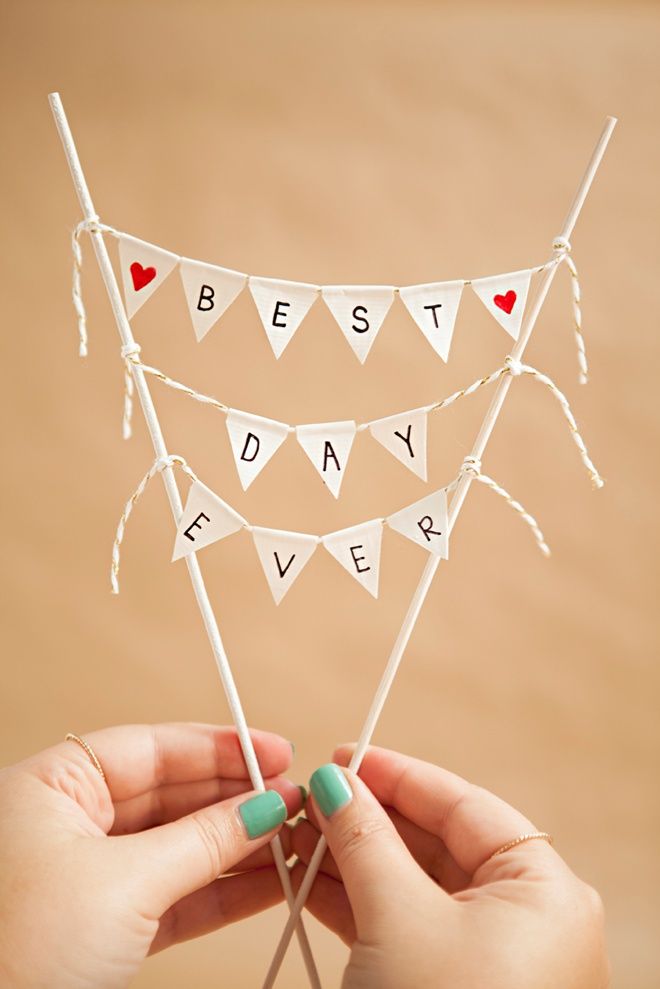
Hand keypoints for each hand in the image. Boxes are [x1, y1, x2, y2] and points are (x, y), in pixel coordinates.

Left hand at [0, 723, 302, 987]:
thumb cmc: (14, 953)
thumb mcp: (121, 884)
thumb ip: (201, 841)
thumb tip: (263, 808)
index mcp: (51, 787)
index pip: (150, 748)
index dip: (219, 748)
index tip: (274, 752)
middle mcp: (67, 824)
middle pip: (169, 796)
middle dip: (234, 800)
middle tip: (292, 799)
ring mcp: (86, 878)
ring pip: (177, 849)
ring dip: (236, 848)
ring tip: (292, 839)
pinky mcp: (103, 928)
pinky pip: (172, 897)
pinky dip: (220, 892)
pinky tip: (266, 882)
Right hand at [293, 746, 608, 988]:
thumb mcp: (398, 919)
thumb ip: (366, 840)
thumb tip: (337, 783)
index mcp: (543, 887)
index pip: (463, 804)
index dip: (399, 775)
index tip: (344, 755)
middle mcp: (527, 916)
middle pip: (437, 842)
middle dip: (369, 819)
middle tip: (313, 797)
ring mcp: (492, 955)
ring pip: (416, 885)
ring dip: (356, 861)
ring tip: (302, 835)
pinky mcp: (455, 986)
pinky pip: (407, 925)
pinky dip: (361, 904)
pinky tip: (313, 882)